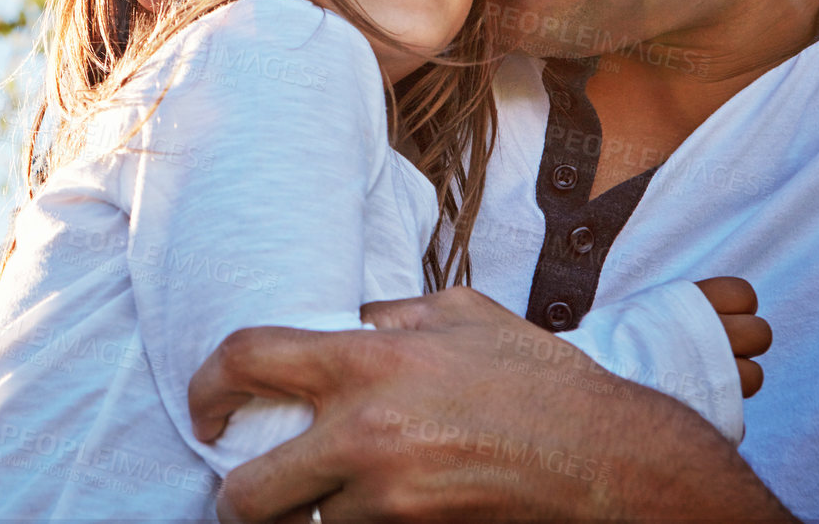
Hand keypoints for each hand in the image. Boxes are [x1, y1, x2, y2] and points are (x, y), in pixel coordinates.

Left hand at [188, 287, 795, 522]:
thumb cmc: (541, 383)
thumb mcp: (462, 315)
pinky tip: (366, 514)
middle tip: (242, 494)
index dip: (205, 387)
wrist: (615, 463)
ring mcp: (388, 500)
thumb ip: (388, 315)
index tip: (204, 411)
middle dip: (234, 500)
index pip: (246, 359)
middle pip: (246, 491)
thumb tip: (343, 318)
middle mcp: (365, 433)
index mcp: (368, 361)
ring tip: (317, 506)